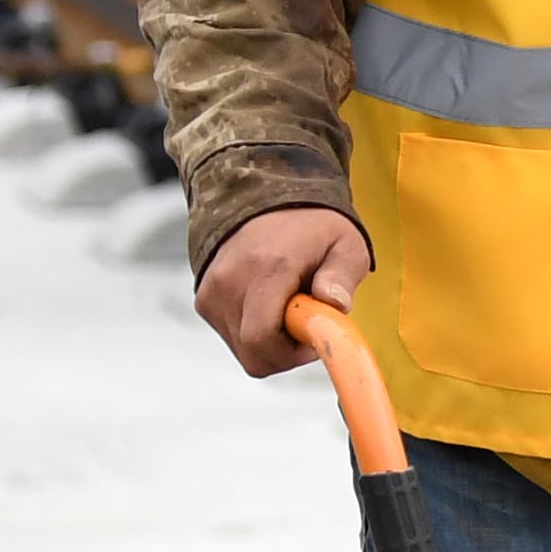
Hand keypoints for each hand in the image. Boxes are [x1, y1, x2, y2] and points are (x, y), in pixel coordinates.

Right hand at [196, 205, 373, 376]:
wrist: (266, 197)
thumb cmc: (311, 225)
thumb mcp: (345, 244)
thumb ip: (343, 276)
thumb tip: (335, 304)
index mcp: (265, 269)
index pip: (262, 340)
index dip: (294, 354)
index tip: (313, 333)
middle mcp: (230, 282)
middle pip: (254, 354)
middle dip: (286, 350)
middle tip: (305, 321)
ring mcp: (212, 293)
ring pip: (244, 350)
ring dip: (271, 341)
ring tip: (287, 306)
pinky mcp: (204, 301)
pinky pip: (233, 338)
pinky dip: (254, 332)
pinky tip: (268, 304)